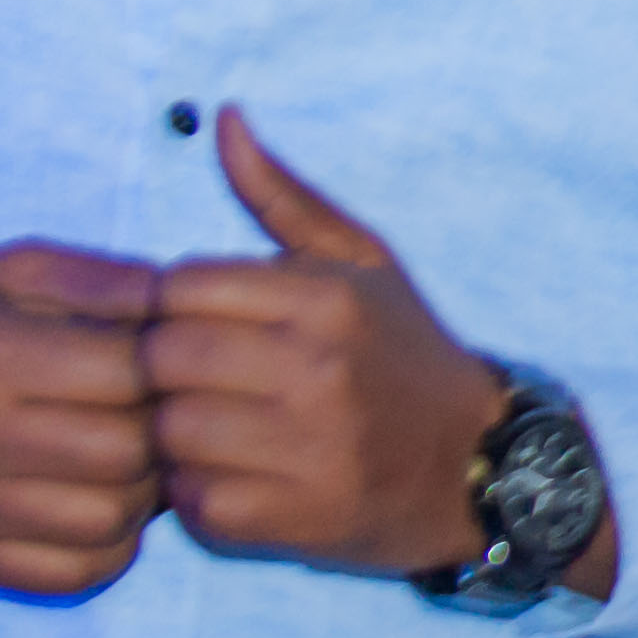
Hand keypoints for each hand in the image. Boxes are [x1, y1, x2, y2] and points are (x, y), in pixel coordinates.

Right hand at [0, 241, 165, 594]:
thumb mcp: (13, 269)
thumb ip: (107, 279)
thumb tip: (192, 303)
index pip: (132, 374)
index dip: (175, 366)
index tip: (175, 360)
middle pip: (129, 453)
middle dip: (169, 431)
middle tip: (167, 414)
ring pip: (110, 520)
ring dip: (148, 493)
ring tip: (138, 459)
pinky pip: (71, 575)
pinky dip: (111, 547)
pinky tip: (104, 504)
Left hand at [148, 110, 571, 580]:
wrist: (475, 466)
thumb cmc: (401, 354)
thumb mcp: (362, 263)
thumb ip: (282, 195)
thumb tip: (223, 117)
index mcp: (329, 299)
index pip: (180, 285)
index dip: (175, 306)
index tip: (203, 323)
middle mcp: (318, 371)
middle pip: (162, 358)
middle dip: (168, 370)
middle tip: (200, 379)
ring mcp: (305, 450)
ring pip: (166, 431)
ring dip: (176, 434)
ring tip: (217, 427)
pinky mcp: (288, 520)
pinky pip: (189, 499)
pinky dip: (198, 492)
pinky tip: (237, 475)